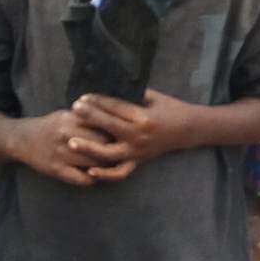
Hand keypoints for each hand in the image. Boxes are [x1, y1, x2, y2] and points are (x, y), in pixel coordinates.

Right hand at [11, 109, 119, 186]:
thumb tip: (116, 120)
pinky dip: (92, 179)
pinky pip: (81, 179)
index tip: (125, 135)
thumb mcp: (68, 115)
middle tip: (125, 152)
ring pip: (94, 164)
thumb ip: (88, 118)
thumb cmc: (52, 125)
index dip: (116, 132)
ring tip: (115, 165)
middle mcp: (66, 136)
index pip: (102, 126)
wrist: (24, 139)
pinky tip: (97, 176)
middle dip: (115, 149)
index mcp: (70, 119)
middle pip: (101, 145)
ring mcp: (61, 155)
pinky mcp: (56, 170)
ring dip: (107, 166)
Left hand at [70, 89, 197, 168]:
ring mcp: (137, 152)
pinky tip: (89, 170)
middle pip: (109, 126)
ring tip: (71, 142)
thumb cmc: (170, 108)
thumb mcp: (153, 96)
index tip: (82, 97)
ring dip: (89, 148)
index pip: (115, 107)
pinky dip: (105, 174)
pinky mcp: (138, 162)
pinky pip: (120, 172)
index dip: (98, 101)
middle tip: (73, 109)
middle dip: (90, 117)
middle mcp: (138, 135)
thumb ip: (132, 93)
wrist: (187, 129)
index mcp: (143, 116)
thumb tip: (108, 86)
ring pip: (109, 153)